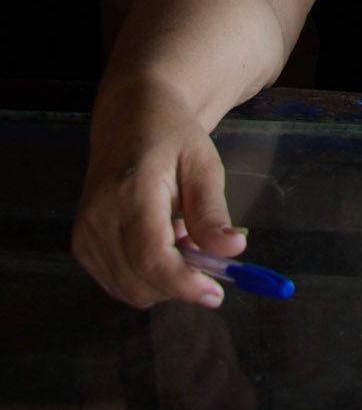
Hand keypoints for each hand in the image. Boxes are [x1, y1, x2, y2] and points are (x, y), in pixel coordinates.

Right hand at [73, 85, 246, 308]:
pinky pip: (116, 282)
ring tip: (182, 237)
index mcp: (130, 191)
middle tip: (206, 255)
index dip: (184, 284)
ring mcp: (85, 233)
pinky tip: (160, 242)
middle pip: (139, 282)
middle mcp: (98, 217)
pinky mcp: (81, 244)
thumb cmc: (170, 135)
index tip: (216, 293)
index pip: (151, 258)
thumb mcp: (202, 163)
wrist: (129, 117)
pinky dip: (144, 276)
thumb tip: (232, 251)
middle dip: (179, 283)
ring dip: (163, 280)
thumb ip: (212, 211)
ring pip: (128, 289)